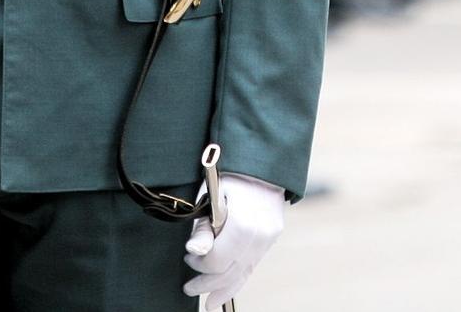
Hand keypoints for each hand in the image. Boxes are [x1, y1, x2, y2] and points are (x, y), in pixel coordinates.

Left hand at [184, 172, 285, 310]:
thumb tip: (194, 250)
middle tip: (189, 287)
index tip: (188, 256)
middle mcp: (260, 235)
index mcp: (243, 225)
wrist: (261, 162)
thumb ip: (203, 227)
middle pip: (230, 271)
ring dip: (224, 288)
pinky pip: (253, 264)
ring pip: (243, 272)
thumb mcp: (210, 195)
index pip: (216, 261)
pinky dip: (239, 279)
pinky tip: (227, 292)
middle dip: (207, 282)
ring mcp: (268, 237)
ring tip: (209, 302)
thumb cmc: (231, 175)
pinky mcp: (272, 236)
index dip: (198, 264)